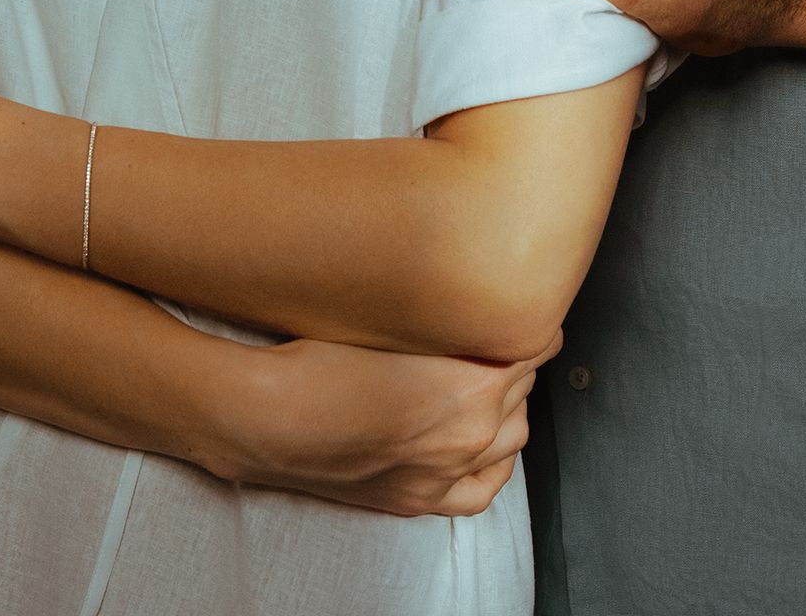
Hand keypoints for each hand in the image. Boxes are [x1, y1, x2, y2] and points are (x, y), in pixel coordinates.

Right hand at [223, 331, 560, 515]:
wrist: (273, 418)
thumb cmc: (324, 360)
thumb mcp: (401, 323)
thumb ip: (454, 322)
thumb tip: (483, 310)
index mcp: (476, 386)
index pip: (532, 348)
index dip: (525, 323)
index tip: (519, 306)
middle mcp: (471, 435)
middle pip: (524, 390)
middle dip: (513, 362)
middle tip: (489, 339)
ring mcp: (446, 473)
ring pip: (513, 438)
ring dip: (508, 408)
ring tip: (486, 382)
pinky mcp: (420, 499)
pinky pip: (485, 487)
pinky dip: (494, 462)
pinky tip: (484, 441)